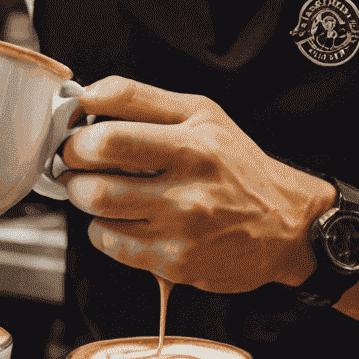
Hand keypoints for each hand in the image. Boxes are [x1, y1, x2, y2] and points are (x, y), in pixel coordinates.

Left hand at [58, 77, 332, 292]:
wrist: (286, 226)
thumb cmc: (238, 167)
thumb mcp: (204, 115)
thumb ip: (145, 102)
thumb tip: (88, 97)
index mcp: (195, 139)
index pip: (118, 114)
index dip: (81, 120)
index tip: (76, 127)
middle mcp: (191, 180)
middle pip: (98, 157)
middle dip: (73, 156)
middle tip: (76, 160)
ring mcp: (182, 223)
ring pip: (97, 202)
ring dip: (82, 193)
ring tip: (94, 188)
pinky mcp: (175, 261)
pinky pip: (111, 242)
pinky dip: (102, 229)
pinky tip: (120, 220)